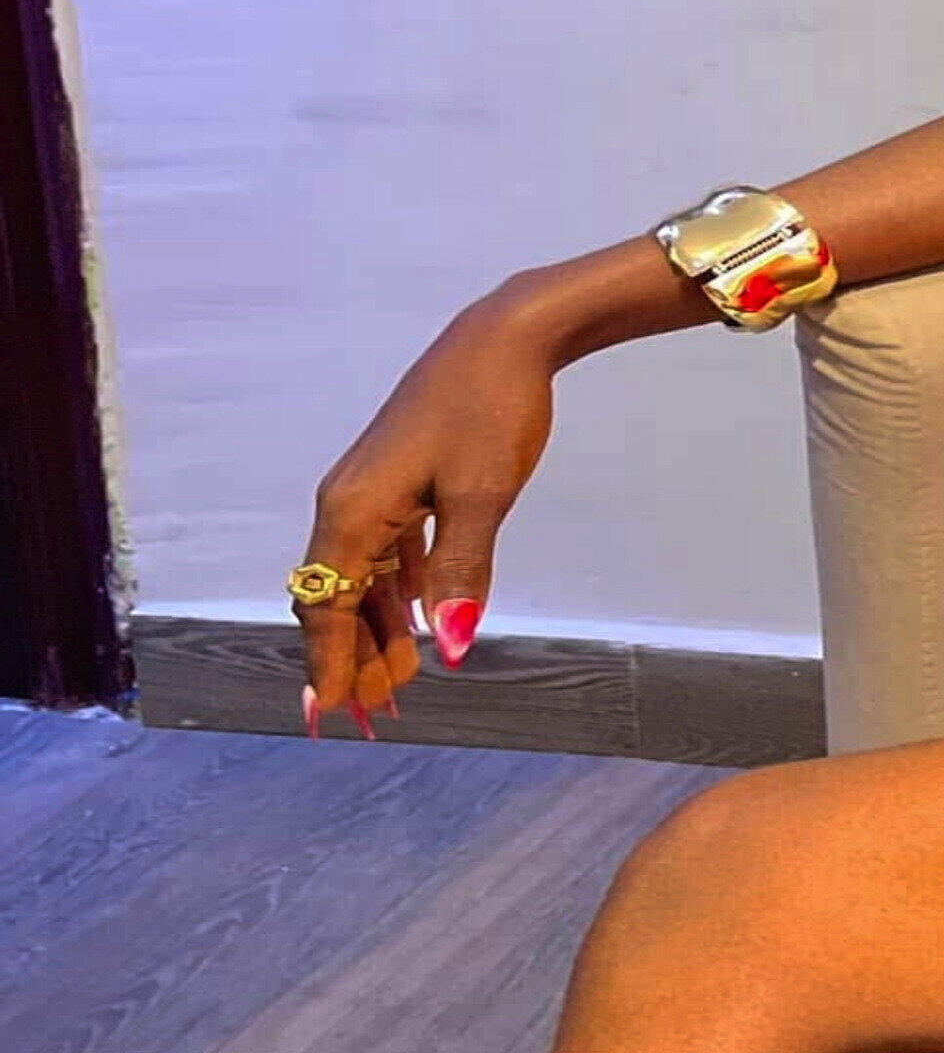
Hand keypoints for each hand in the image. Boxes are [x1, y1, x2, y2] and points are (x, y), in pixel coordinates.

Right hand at [290, 310, 556, 726]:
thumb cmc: (490, 412)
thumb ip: (461, 574)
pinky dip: (402, 589)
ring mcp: (375, 488)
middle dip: (355, 656)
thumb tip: (453, 648)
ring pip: (367, 576)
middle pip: (339, 597)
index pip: (327, 606)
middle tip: (375, 714)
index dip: (331, 663)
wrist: (507, 338)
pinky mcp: (404, 478)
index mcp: (351, 511)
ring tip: (400, 680)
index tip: (335, 713)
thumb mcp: (480, 499)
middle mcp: (348, 503)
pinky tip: (419, 618)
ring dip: (381, 628)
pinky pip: (391, 549)